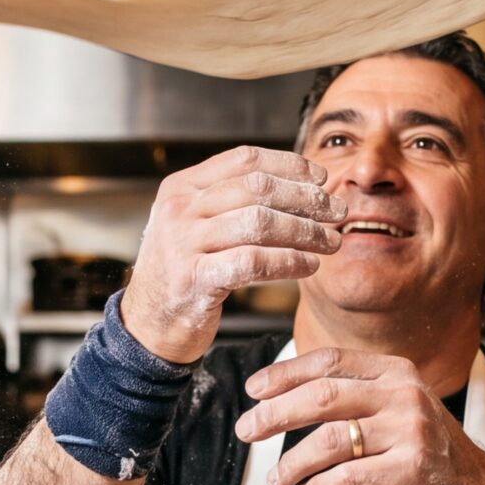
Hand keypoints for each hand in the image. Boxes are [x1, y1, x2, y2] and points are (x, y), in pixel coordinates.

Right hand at [122, 146, 345, 364]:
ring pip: (260, 222)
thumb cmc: (184, 272)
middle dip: (306, 199)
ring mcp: (182, 243)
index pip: (243, 160)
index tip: (321, 178)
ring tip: (331, 241)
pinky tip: (309, 265)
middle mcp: (179, 209)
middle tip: (337, 211)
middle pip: (257, 188)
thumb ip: (232, 202)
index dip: (288, 165)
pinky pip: (253, 262)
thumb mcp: (196, 225)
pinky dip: (289, 261)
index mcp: (181, 187)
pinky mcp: (193, 278)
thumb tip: (298, 184)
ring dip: (305, 231)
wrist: (147, 324)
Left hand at [234, 347, 484, 484]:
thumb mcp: (393, 409)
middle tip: (247, 431)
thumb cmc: (421, 451)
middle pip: (322, 396)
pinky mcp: (411, 470)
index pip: (330, 361)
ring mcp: (410, 431)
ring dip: (293, 461)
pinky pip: (349, 478)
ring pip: (330, 440)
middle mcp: (403, 394)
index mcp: (394, 372)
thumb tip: (281, 398)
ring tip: (277, 479)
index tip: (253, 390)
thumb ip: (352, 397)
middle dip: (276, 414)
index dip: (285, 373)